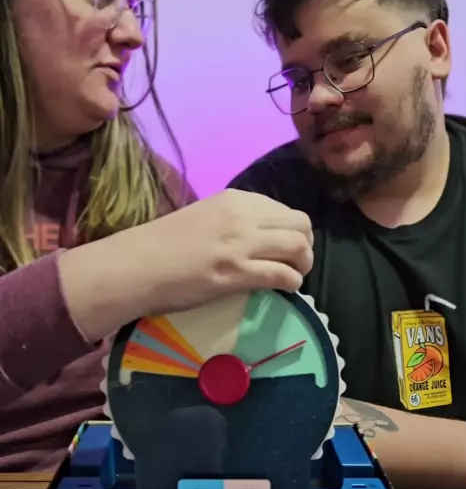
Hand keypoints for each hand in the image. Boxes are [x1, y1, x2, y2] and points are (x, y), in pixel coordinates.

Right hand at [141, 188, 313, 311]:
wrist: (136, 265)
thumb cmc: (162, 245)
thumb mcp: (203, 217)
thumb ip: (232, 222)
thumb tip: (256, 237)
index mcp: (234, 199)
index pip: (283, 209)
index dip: (291, 231)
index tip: (285, 248)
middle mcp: (242, 216)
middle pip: (300, 224)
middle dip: (306, 246)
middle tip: (297, 264)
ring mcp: (240, 243)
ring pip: (298, 247)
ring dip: (304, 265)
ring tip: (295, 277)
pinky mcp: (237, 273)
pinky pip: (283, 274)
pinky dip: (292, 283)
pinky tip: (286, 289)